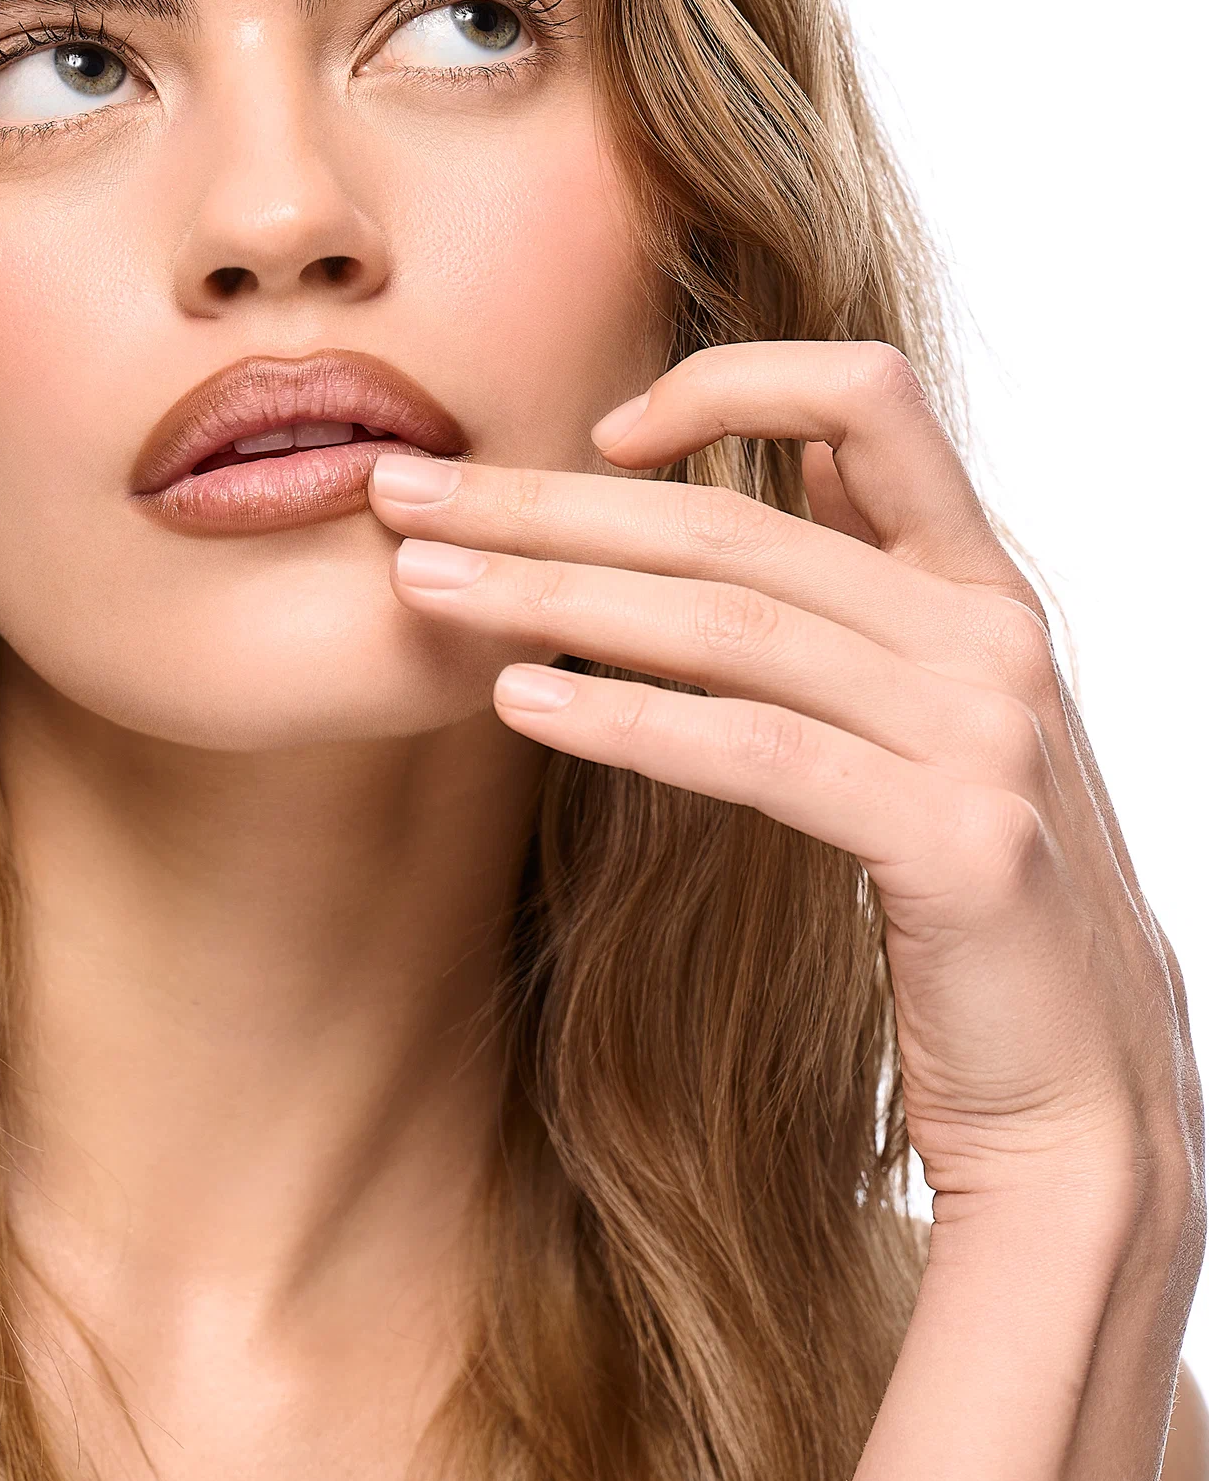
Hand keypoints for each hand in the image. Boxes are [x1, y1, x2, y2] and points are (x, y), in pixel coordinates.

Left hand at [368, 341, 1198, 1217]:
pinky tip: (522, 701)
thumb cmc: (966, 902)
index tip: (595, 429)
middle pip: (734, 526)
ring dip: (551, 599)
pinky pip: (758, 751)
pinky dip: (628, 719)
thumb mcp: (930, 716)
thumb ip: (872, 591)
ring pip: (730, 626)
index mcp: (977, 585)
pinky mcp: (959, 843)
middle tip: (403, 498)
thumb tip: (794, 462)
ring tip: (425, 590)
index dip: (728, 382)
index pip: (867, 397)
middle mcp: (990, 635)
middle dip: (547, 505)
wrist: (1077, 1098)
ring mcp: (985, 735)